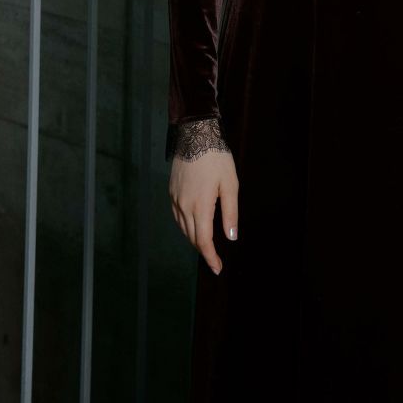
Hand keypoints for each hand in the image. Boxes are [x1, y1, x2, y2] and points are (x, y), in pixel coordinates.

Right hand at [169, 150, 239, 274]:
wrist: (195, 135)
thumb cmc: (217, 158)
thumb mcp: (230, 185)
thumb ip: (230, 213)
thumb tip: (231, 237)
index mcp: (200, 206)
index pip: (204, 240)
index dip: (210, 257)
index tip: (217, 268)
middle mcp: (184, 206)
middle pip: (192, 237)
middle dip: (204, 250)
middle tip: (215, 259)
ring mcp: (175, 199)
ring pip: (183, 228)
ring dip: (194, 238)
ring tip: (206, 243)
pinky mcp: (171, 191)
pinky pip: (177, 216)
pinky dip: (186, 225)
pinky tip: (194, 224)